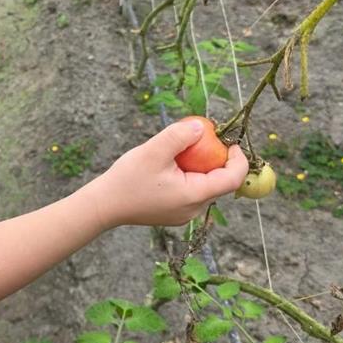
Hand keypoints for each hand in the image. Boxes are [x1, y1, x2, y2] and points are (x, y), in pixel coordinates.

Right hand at [82, 119, 247, 229]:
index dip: (238, 160)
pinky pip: (191, 192)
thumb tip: (202, 127)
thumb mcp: (153, 151)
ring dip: (201, 167)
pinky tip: (170, 165)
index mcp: (194, 196)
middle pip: (219, 183)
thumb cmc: (127, 179)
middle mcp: (193, 210)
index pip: (231, 180)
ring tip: (182, 150)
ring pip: (204, 186)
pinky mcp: (174, 213)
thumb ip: (179, 136)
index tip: (231, 142)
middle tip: (203, 138)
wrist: (104, 205)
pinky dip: (189, 175)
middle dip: (217, 159)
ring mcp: (183, 214)